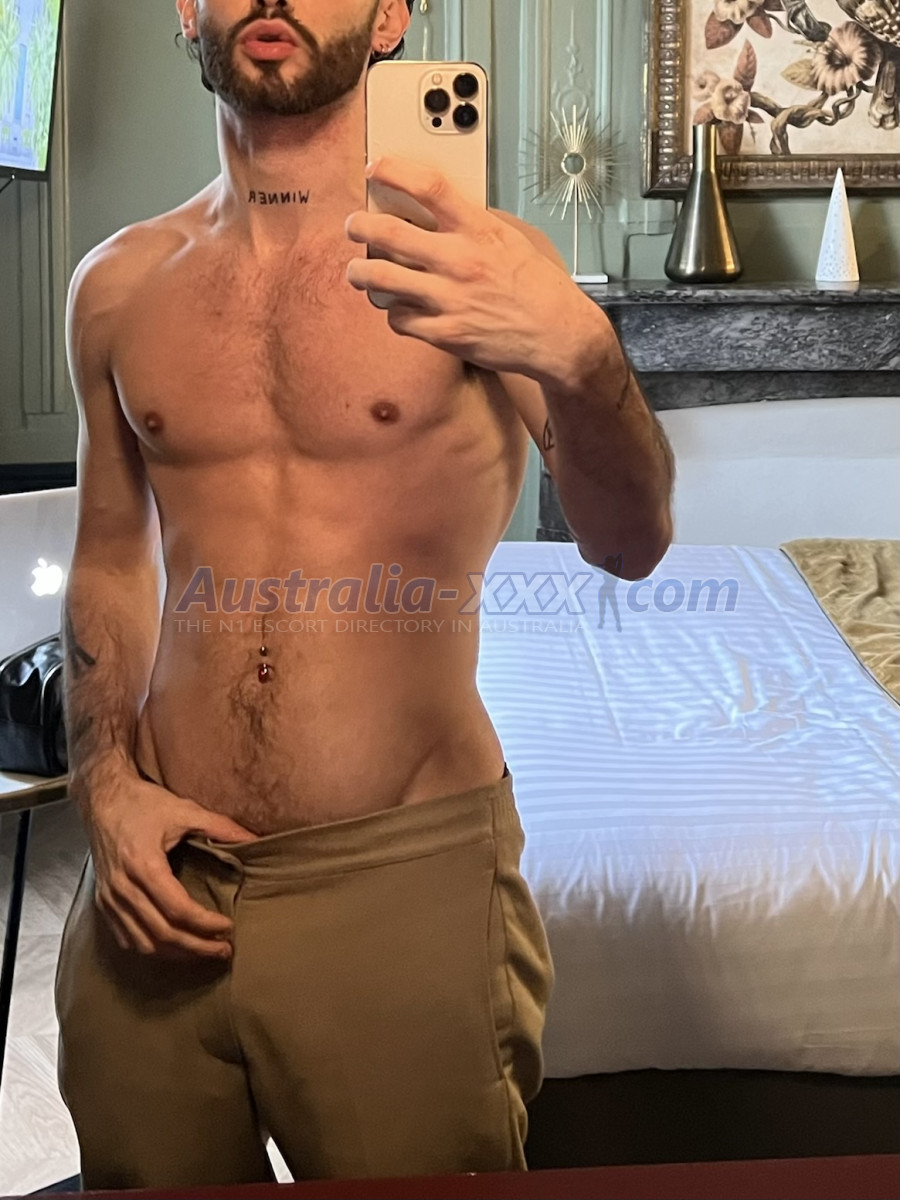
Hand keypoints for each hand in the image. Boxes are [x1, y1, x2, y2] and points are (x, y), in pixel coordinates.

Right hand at [73, 767, 259, 961]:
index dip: (205, 924)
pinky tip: (174, 947)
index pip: (177, 910)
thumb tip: (256, 840)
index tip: (228, 926)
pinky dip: (152, 948)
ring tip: (204, 951)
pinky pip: (126, 938)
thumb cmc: (142, 804)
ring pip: (143, 943)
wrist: (103, 800)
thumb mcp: (185, 810)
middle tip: (224, 949)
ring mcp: (109, 898)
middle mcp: (122, 887)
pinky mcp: (103, 903)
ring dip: (176, 953)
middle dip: (197, 947)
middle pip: (162, 933)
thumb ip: (221, 827)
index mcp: (142, 864)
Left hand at [343, 155, 581, 377]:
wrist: (558, 335)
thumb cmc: (538, 287)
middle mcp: (459, 261)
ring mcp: (449, 299)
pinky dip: (394, 313)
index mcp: (478, 230)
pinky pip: (399, 319)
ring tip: (357, 271)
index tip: (376, 169)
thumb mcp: (511, 240)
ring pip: (382, 279)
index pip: (428, 186)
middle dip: (360, 227)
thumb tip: (436, 213)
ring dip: (360, 273)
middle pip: (389, 233)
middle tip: (354, 226)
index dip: (393, 171)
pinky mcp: (445, 333)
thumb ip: (473, 225)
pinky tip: (400, 309)